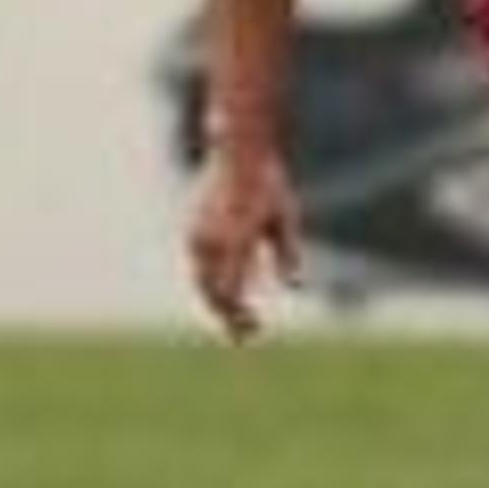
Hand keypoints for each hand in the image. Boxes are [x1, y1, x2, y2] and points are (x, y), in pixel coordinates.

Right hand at [186, 143, 304, 341]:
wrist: (238, 152)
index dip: (239, 316)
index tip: (253, 331)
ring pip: (201, 281)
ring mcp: (198, 234)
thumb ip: (288, 253)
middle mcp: (211, 239)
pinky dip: (211, 283)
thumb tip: (296, 286)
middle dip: (227, 315)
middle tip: (246, 335)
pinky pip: (199, 266)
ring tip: (237, 316)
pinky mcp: (193, 230)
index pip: (231, 291)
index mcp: (235, 238)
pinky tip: (226, 290)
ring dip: (217, 301)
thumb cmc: (268, 184)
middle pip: (211, 292)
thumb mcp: (285, 218)